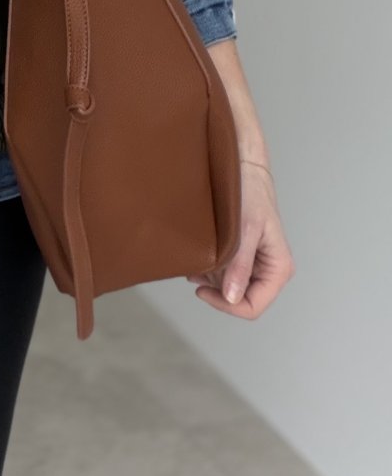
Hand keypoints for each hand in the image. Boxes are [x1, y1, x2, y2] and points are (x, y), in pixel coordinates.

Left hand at [185, 159, 295, 317]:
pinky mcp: (242, 256)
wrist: (243, 169)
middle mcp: (269, 271)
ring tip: (196, 261)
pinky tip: (199, 259)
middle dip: (216, 290)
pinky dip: (210, 270)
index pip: (253, 306)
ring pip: (230, 288)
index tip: (202, 290)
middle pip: (240, 299)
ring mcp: (255, 264)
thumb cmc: (251, 194)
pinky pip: (225, 273)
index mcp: (279, 269)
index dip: (227, 305)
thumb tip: (232, 296)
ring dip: (211, 280)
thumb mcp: (245, 230)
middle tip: (196, 272)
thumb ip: (240, 265)